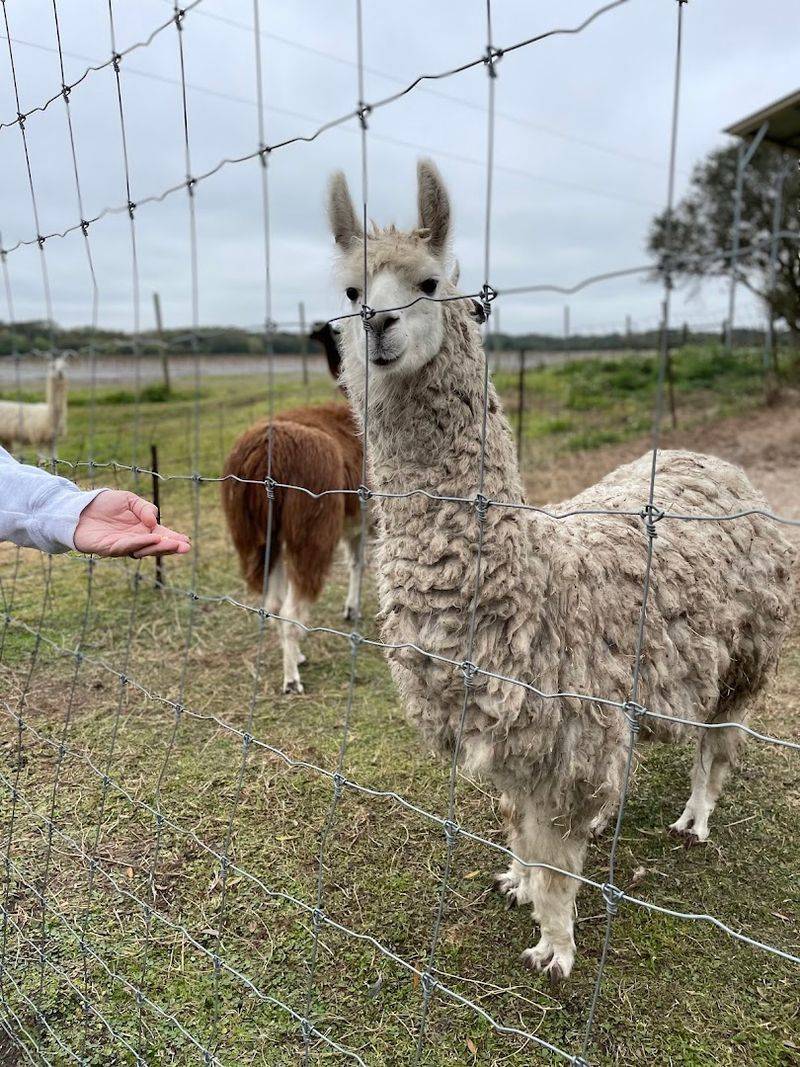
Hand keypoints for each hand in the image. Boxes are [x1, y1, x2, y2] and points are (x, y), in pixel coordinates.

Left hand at [74, 490, 190, 557]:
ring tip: (169, 543)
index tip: (187, 542)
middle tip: (184, 547)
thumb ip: (145, 508)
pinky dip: (139, 543)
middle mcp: (134, 541)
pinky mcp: (107, 548)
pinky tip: (150, 539)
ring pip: (142, 550)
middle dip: (170, 548)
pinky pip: (125, 547)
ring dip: (157, 547)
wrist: (78, 507)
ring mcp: (121, 546)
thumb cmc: (104, 504)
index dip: (174, 540)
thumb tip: (153, 522)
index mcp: (142, 530)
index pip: (161, 537)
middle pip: (155, 547)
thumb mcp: (129, 499)